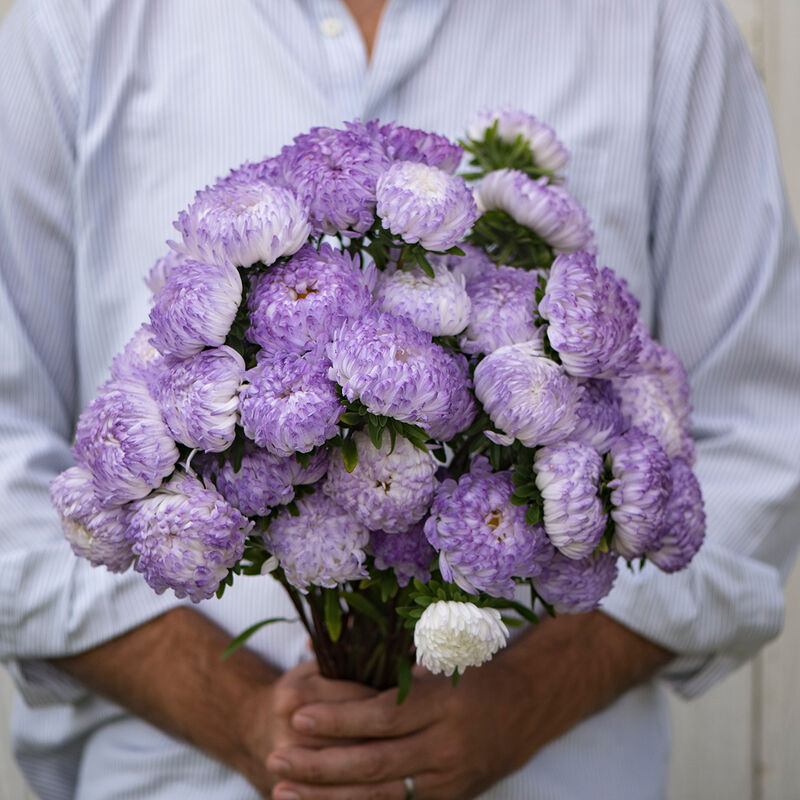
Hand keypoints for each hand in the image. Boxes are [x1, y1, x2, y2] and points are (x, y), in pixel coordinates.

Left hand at [266, 612, 672, 799]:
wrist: (530, 706)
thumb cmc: (476, 671)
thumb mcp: (443, 654)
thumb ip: (396, 660)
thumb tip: (335, 653)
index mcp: (444, 704)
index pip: (382, 716)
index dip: (337, 720)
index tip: (296, 716)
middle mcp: (447, 747)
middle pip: (375, 763)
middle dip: (321, 765)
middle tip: (278, 758)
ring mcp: (449, 780)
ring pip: (381, 796)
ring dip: (329, 796)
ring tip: (285, 791)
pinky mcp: (450, 799)